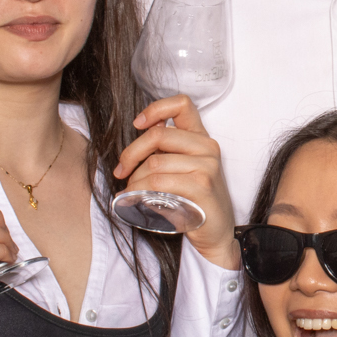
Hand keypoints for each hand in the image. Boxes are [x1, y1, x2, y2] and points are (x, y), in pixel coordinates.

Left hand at [114, 95, 238, 269]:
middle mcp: (207, 147)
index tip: (138, 124)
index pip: (182, 104)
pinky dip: (141, 192)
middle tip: (121, 170)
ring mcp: (207, 167)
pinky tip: (136, 200)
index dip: (156, 108)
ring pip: (155, 164)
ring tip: (130, 191)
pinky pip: (160, 183)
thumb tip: (139, 139)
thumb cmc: (194, 201)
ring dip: (134, 180)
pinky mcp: (202, 188)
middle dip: (131, 154)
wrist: (216, 233)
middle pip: (158, 135)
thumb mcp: (184, 169)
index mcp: (201, 138)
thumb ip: (167, 151)